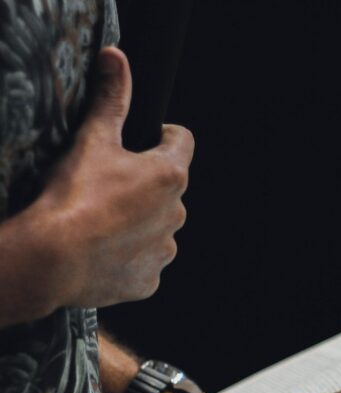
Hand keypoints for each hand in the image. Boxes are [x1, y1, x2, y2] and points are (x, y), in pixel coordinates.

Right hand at [35, 46, 193, 306]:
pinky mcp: (150, 281)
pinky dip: (130, 256)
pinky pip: (145, 262)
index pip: (182, 141)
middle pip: (169, 190)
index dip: (164, 134)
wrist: (52, 259)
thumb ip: (111, 100)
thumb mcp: (92, 140)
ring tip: (104, 222)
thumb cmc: (73, 195)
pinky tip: (104, 251)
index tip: (146, 138)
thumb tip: (117, 58)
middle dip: (147, 185)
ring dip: (140, 222)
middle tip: (110, 187)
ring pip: (159, 228)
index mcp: (170, 176)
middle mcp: (177, 214)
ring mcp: (165, 251)